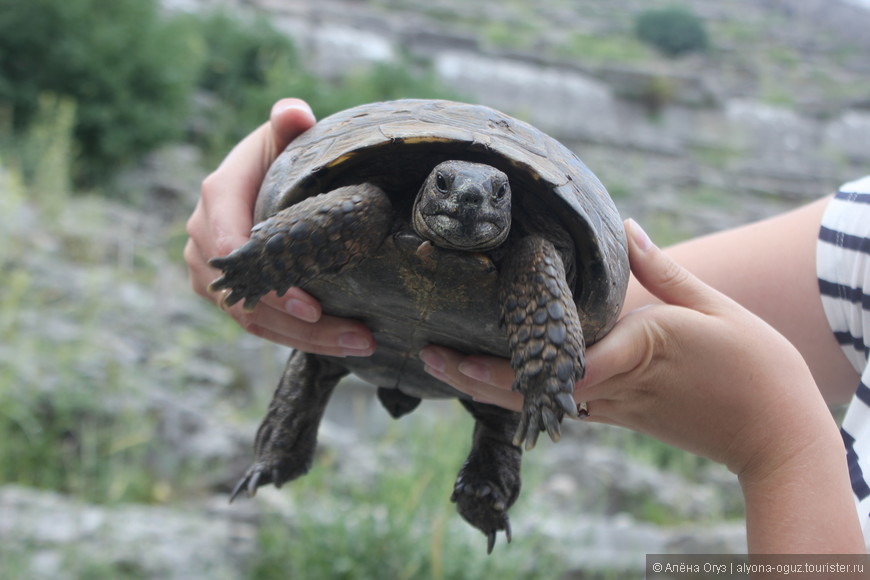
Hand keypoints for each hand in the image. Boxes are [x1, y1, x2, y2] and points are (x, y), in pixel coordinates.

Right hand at [184, 98, 374, 356]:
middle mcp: (205, 237)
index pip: (230, 243)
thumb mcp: (283, 138)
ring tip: (361, 343)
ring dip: (309, 338)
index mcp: (219, 196)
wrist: (262, 181)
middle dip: (301, 323)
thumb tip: (293, 113)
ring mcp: (211, 272)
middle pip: (245, 295)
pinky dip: (299, 337)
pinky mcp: (226, 294)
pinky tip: (342, 342)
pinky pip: (260, 324)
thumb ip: (288, 124)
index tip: (309, 303)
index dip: (265, 277)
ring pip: (254, 319)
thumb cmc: (279, 156)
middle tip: (355, 335)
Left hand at [422, 219, 835, 475]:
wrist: (774, 433)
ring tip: (446, 365)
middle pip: (531, 387)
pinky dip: (521, 392)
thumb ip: (660, 269)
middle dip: (477, 375)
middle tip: (428, 355)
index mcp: (636, 351)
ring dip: (490, 386)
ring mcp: (612, 408)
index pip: (563, 359)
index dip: (512, 355)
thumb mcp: (710, 305)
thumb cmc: (751, 366)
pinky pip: (559, 404)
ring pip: (538, 402)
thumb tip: (625, 227)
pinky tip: (495, 378)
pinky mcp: (618, 416)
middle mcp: (613, 386)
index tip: (465, 342)